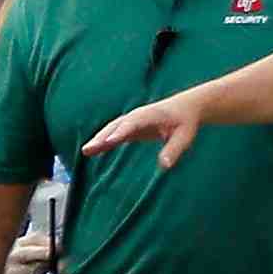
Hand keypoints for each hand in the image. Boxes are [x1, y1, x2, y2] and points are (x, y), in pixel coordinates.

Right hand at [85, 90, 217, 166]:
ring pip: (112, 129)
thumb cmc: (186, 121)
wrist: (186, 107)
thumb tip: (164, 166)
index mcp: (150, 115)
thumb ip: (174, 150)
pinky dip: (104, 141)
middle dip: (103, 137)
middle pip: (117, 126)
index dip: (121, 131)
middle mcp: (138, 116)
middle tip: (89, 149)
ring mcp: (133, 121)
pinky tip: (93, 151)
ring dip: (99, 139)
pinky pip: (115, 134)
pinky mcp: (131, 127)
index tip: (110, 141)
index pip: (133, 123)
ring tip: (86, 151)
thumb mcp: (185, 136)